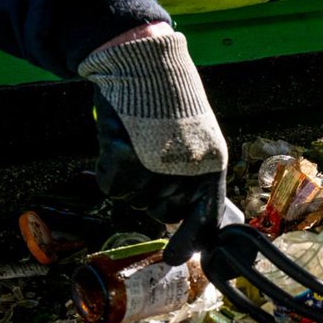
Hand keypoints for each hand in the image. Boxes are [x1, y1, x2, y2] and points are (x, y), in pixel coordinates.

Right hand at [78, 27, 229, 265]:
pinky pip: (112, 188)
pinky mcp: (123, 160)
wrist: (143, 64)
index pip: (205, 219)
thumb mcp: (198, 142)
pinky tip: (119, 145)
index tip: (173, 259)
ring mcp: (154, 168)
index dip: (190, 242)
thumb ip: (197, 180)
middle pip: (162, 212)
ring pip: (134, 200)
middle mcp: (186, 172)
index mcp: (212, 166)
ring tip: (139, 143)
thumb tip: (200, 229)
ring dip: (132, 180)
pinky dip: (110, 172)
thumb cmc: (170, 104)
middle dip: (155, 195)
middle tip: (152, 160)